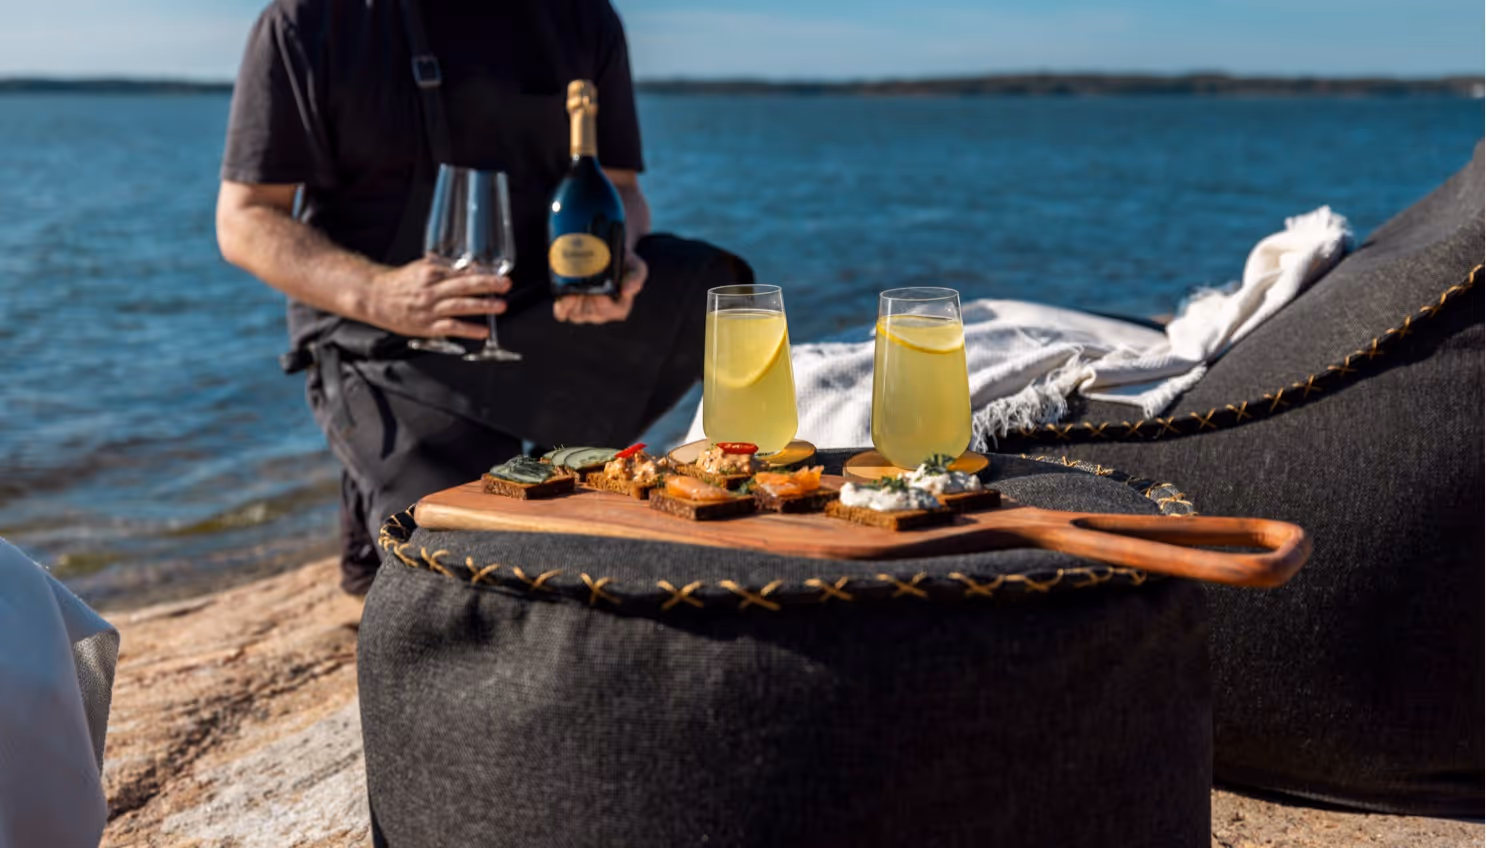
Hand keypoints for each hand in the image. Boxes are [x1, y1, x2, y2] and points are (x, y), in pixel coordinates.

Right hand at [363, 258, 510, 338]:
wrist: (375, 298)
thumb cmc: (400, 283)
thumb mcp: (422, 268)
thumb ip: (445, 267)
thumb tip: (471, 267)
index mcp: (430, 271)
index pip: (461, 271)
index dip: (482, 273)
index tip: (499, 274)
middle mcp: (431, 289)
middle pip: (464, 286)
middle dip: (487, 285)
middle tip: (505, 285)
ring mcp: (429, 308)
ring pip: (460, 306)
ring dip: (482, 306)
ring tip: (500, 306)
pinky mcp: (427, 326)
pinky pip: (451, 327)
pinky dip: (469, 329)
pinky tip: (483, 331)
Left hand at [553, 254, 647, 323]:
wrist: (604, 254)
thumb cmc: (623, 263)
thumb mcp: (636, 266)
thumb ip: (637, 277)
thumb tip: (626, 291)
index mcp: (620, 308)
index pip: (612, 312)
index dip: (603, 303)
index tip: (599, 291)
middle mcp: (603, 314)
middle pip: (592, 313)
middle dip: (587, 298)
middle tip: (584, 283)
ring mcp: (585, 313)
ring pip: (577, 314)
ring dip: (574, 301)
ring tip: (575, 284)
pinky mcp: (570, 309)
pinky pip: (563, 314)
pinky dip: (562, 306)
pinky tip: (564, 295)